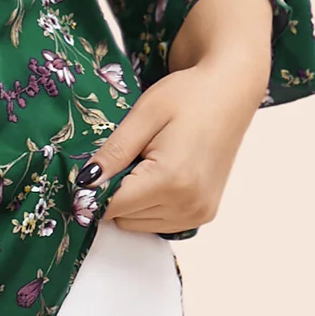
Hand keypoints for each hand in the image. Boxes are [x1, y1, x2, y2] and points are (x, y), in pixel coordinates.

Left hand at [81, 57, 267, 234]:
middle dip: (116, 192)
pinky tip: (160, 175)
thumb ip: (113, 153)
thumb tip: (84, 183)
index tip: (92, 168)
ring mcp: (200, 213)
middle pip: (124, 218)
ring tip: (148, 163)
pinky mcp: (205, 213)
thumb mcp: (143, 116)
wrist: (230, 91)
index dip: (93, 190)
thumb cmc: (188, 95)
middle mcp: (188, 204)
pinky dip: (151, 205)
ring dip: (134, 201)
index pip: (111, 206)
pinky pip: (161, 222)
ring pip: (140, 224)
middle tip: (129, 156)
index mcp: (171, 180)